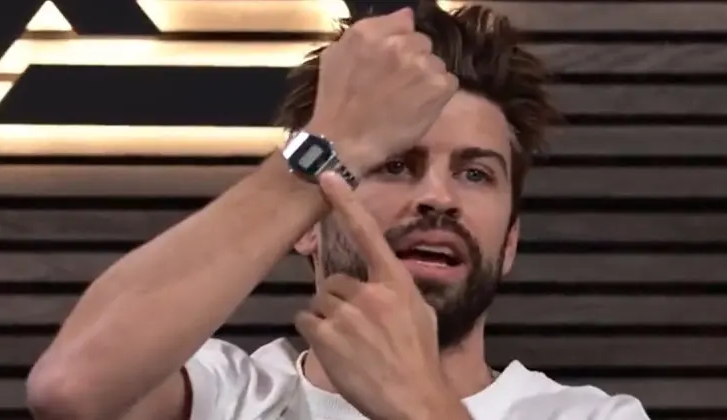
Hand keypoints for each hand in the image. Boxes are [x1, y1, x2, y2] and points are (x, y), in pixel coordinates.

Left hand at [295, 172, 465, 419]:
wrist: (413, 400)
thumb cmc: (419, 358)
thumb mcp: (420, 314)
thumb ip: (397, 291)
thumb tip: (380, 280)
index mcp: (396, 282)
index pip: (368, 234)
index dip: (347, 203)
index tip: (328, 177)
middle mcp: (370, 293)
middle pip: (334, 282)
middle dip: (339, 301)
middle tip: (356, 328)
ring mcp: (346, 314)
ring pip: (318, 302)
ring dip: (327, 319)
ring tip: (349, 343)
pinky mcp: (326, 336)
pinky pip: (306, 322)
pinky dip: (316, 334)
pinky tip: (337, 351)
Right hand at [306, 7, 458, 171]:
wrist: (344, 141)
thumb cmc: (335, 101)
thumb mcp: (336, 54)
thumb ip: (371, 29)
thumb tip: (406, 16)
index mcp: (372, 32)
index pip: (405, 22)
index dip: (400, 42)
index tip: (393, 61)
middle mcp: (399, 43)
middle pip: (423, 42)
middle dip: (414, 59)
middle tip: (399, 84)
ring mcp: (422, 64)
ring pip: (435, 63)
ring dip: (426, 77)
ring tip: (408, 98)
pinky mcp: (439, 87)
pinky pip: (448, 82)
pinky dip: (438, 94)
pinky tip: (420, 107)